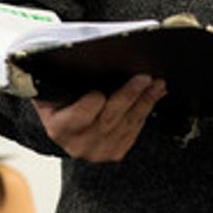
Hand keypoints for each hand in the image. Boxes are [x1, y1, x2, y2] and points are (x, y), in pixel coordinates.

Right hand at [33, 75, 166, 161]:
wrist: (64, 128)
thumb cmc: (61, 102)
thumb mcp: (55, 91)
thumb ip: (66, 79)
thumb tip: (86, 60)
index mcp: (60, 127)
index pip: (80, 114)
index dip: (92, 101)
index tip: (101, 88)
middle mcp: (79, 144)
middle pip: (110, 118)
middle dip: (129, 95)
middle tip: (144, 78)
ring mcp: (98, 151)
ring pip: (127, 124)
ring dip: (146, 101)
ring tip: (157, 84)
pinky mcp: (116, 152)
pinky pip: (134, 131)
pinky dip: (146, 111)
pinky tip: (153, 97)